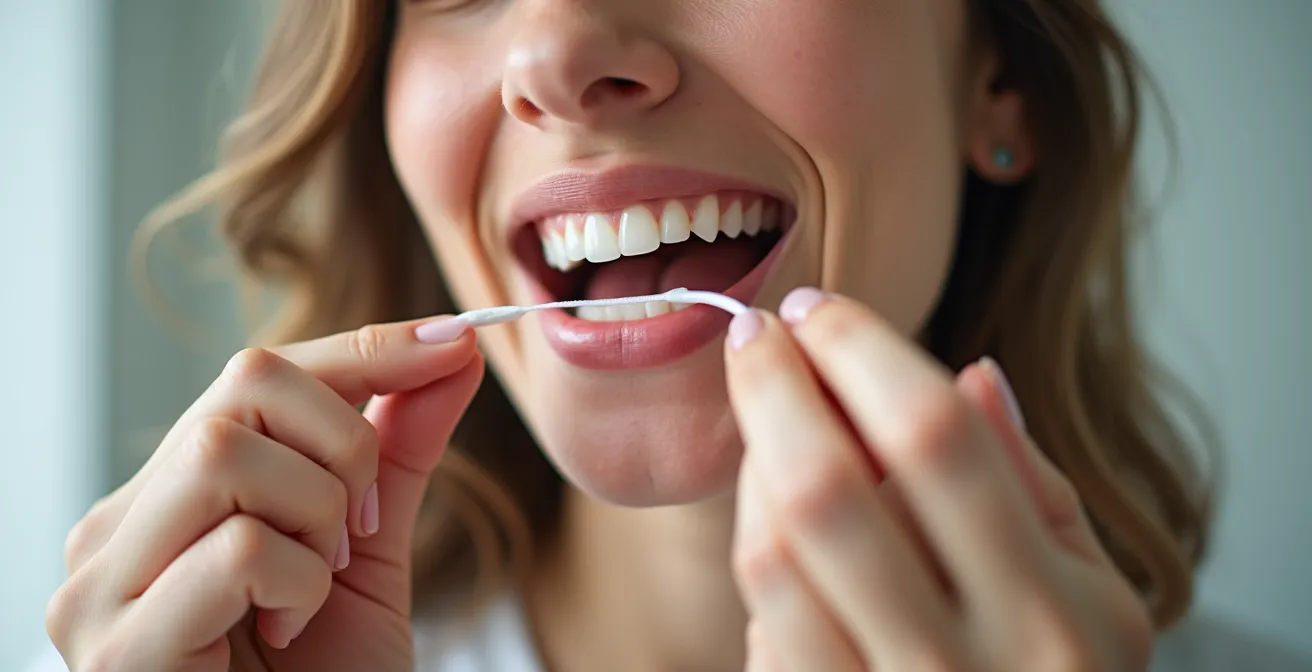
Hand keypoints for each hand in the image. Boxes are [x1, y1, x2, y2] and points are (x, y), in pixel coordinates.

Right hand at [46, 316, 482, 670]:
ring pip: (229, 452)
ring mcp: (100, 589)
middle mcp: (113, 529)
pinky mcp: (116, 651)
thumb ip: (397, 450)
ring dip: (317, 520)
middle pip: (242, 389)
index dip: (365, 349)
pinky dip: (298, 586)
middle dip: (342, 450)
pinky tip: (282, 636)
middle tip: (354, 535)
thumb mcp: (368, 550)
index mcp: (165, 498)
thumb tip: (452, 349)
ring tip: (311, 592)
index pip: (258, 373)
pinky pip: (240, 552)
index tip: (456, 340)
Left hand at [724, 288, 1151, 670]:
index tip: (816, 308)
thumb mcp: (1097, 598)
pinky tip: (770, 512)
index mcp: (1057, 615)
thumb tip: (971, 374)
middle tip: (753, 334)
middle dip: (773, 388)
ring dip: (751, 467)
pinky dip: (755, 548)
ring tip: (766, 422)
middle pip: (828, 488)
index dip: (859, 352)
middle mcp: (969, 668)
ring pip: (772, 557)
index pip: (937, 439)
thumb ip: (1036, 489)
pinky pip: (758, 624)